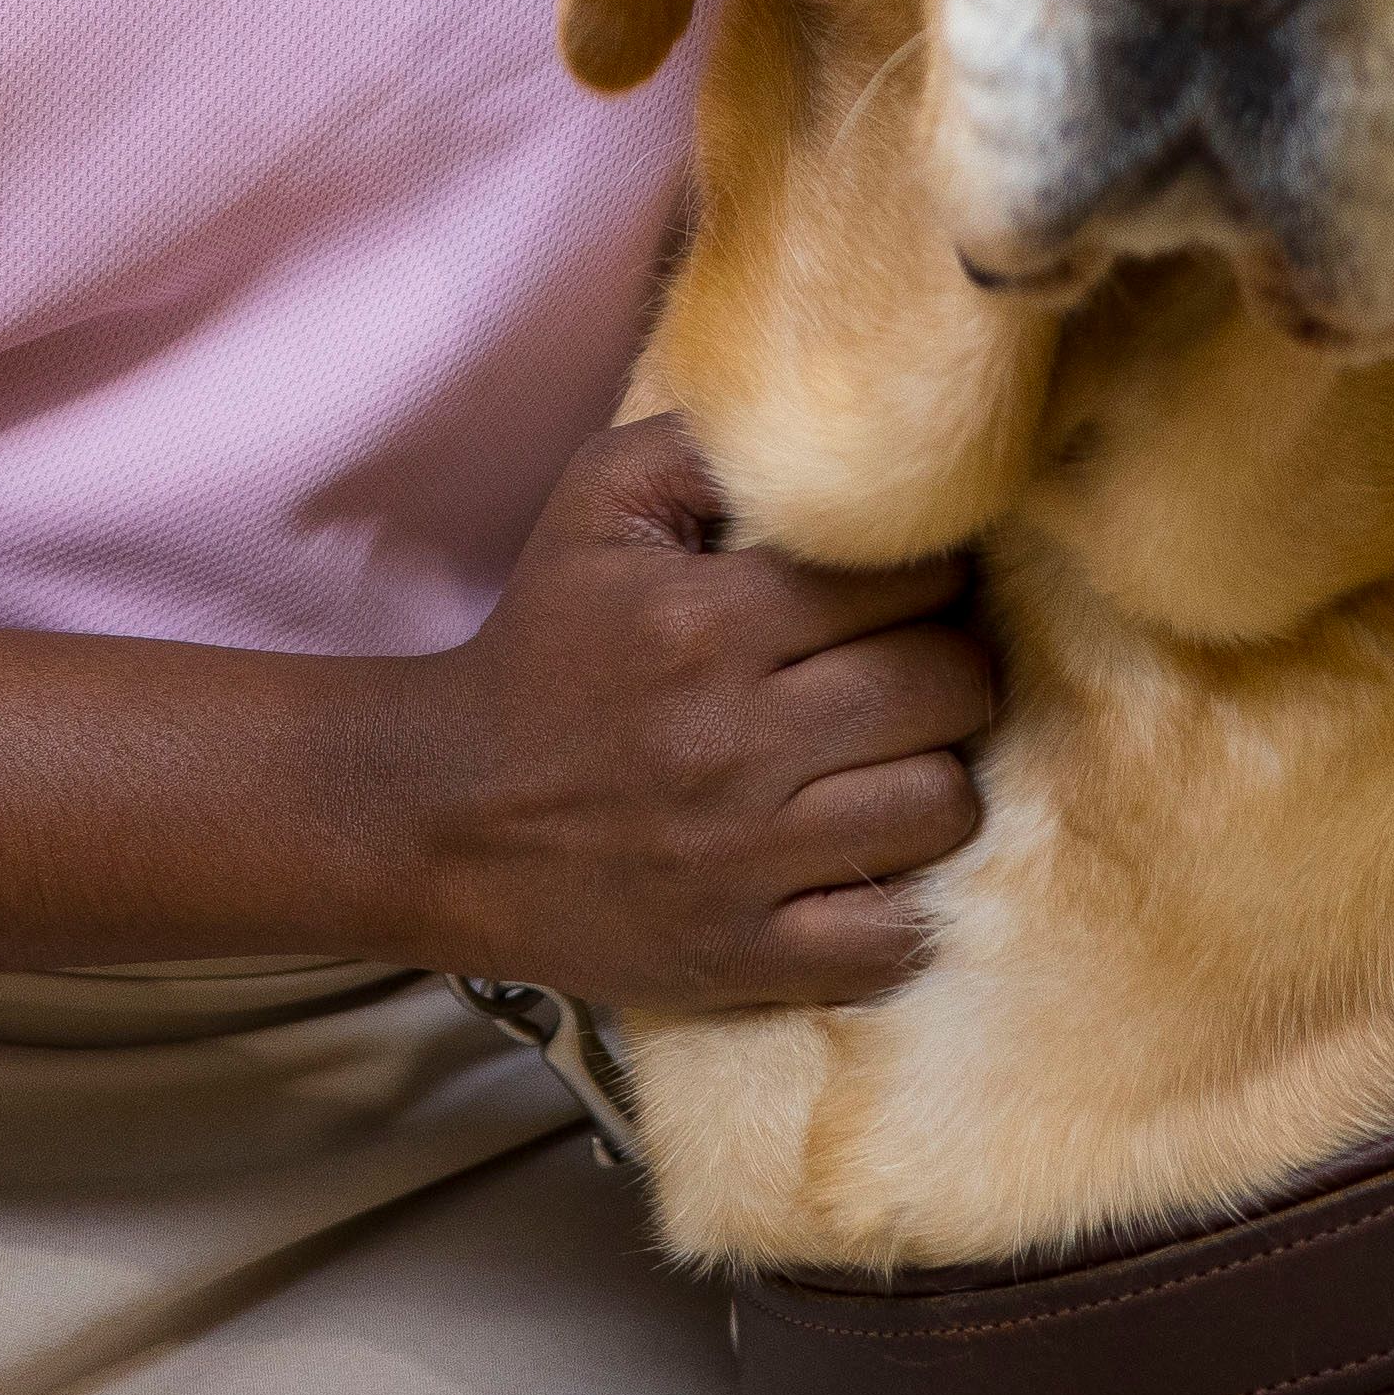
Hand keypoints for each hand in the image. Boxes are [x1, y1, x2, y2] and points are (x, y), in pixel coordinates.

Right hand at [378, 417, 992, 1014]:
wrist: (442, 815)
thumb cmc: (540, 646)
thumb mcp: (595, 507)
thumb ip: (710, 445)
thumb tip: (834, 437)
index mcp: (701, 620)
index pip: (907, 579)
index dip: (928, 575)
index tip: (906, 588)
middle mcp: (731, 742)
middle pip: (946, 687)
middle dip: (951, 665)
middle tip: (915, 668)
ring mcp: (741, 861)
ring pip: (941, 806)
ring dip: (937, 777)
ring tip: (894, 761)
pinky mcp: (741, 957)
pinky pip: (896, 939)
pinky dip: (906, 904)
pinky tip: (871, 864)